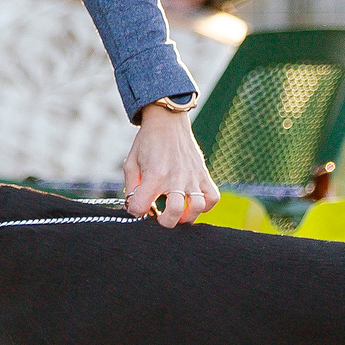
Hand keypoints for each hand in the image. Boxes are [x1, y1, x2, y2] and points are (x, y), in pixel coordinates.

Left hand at [123, 101, 217, 226]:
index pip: (141, 207)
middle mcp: (175, 177)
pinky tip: (193, 202)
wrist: (167, 122)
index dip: (136, 212)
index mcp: (154, 175)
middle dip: (164, 222)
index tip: (137, 207)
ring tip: (178, 213)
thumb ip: (131, 187)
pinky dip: (205, 205)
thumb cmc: (147, 142)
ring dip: (186, 216)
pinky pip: (212, 197)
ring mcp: (192, 176)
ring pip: (197, 208)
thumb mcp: (131, 162)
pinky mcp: (203, 174)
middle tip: (160, 216)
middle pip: (174, 214)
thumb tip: (134, 208)